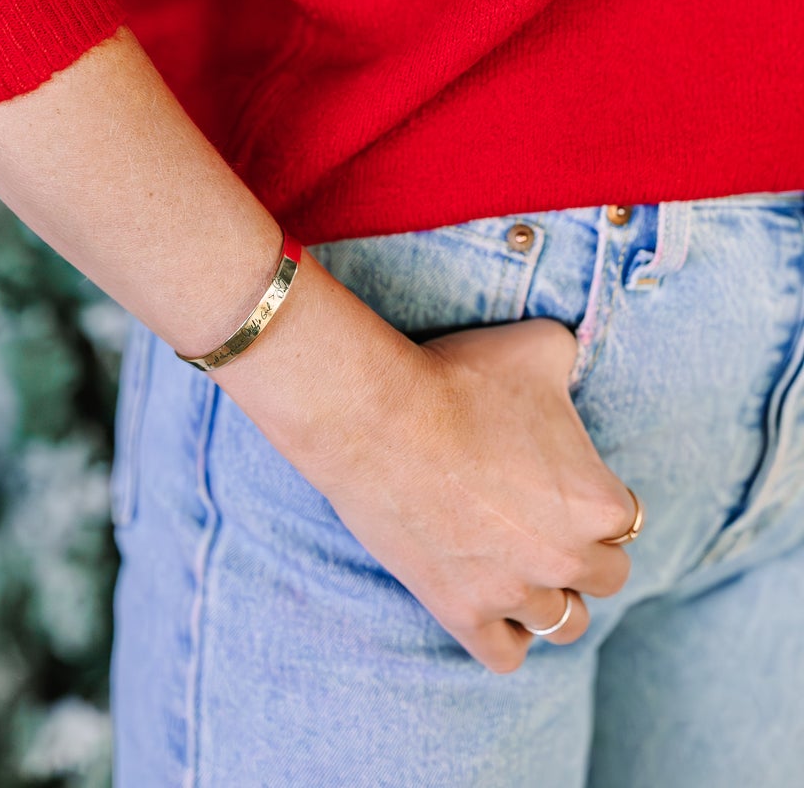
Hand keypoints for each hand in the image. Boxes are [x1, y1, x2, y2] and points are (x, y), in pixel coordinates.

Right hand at [225, 264, 634, 673]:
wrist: (377, 416)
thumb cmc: (459, 376)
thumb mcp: (539, 347)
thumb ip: (573, 357)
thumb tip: (573, 357)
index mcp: (598, 501)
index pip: (627, 518)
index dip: (598, 497)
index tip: (565, 481)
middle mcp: (567, 557)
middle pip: (606, 577)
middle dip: (584, 550)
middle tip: (545, 520)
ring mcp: (514, 593)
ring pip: (564, 625)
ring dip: (552, 597)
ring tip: (525, 567)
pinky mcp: (462, 613)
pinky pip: (507, 658)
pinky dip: (507, 637)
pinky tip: (493, 604)